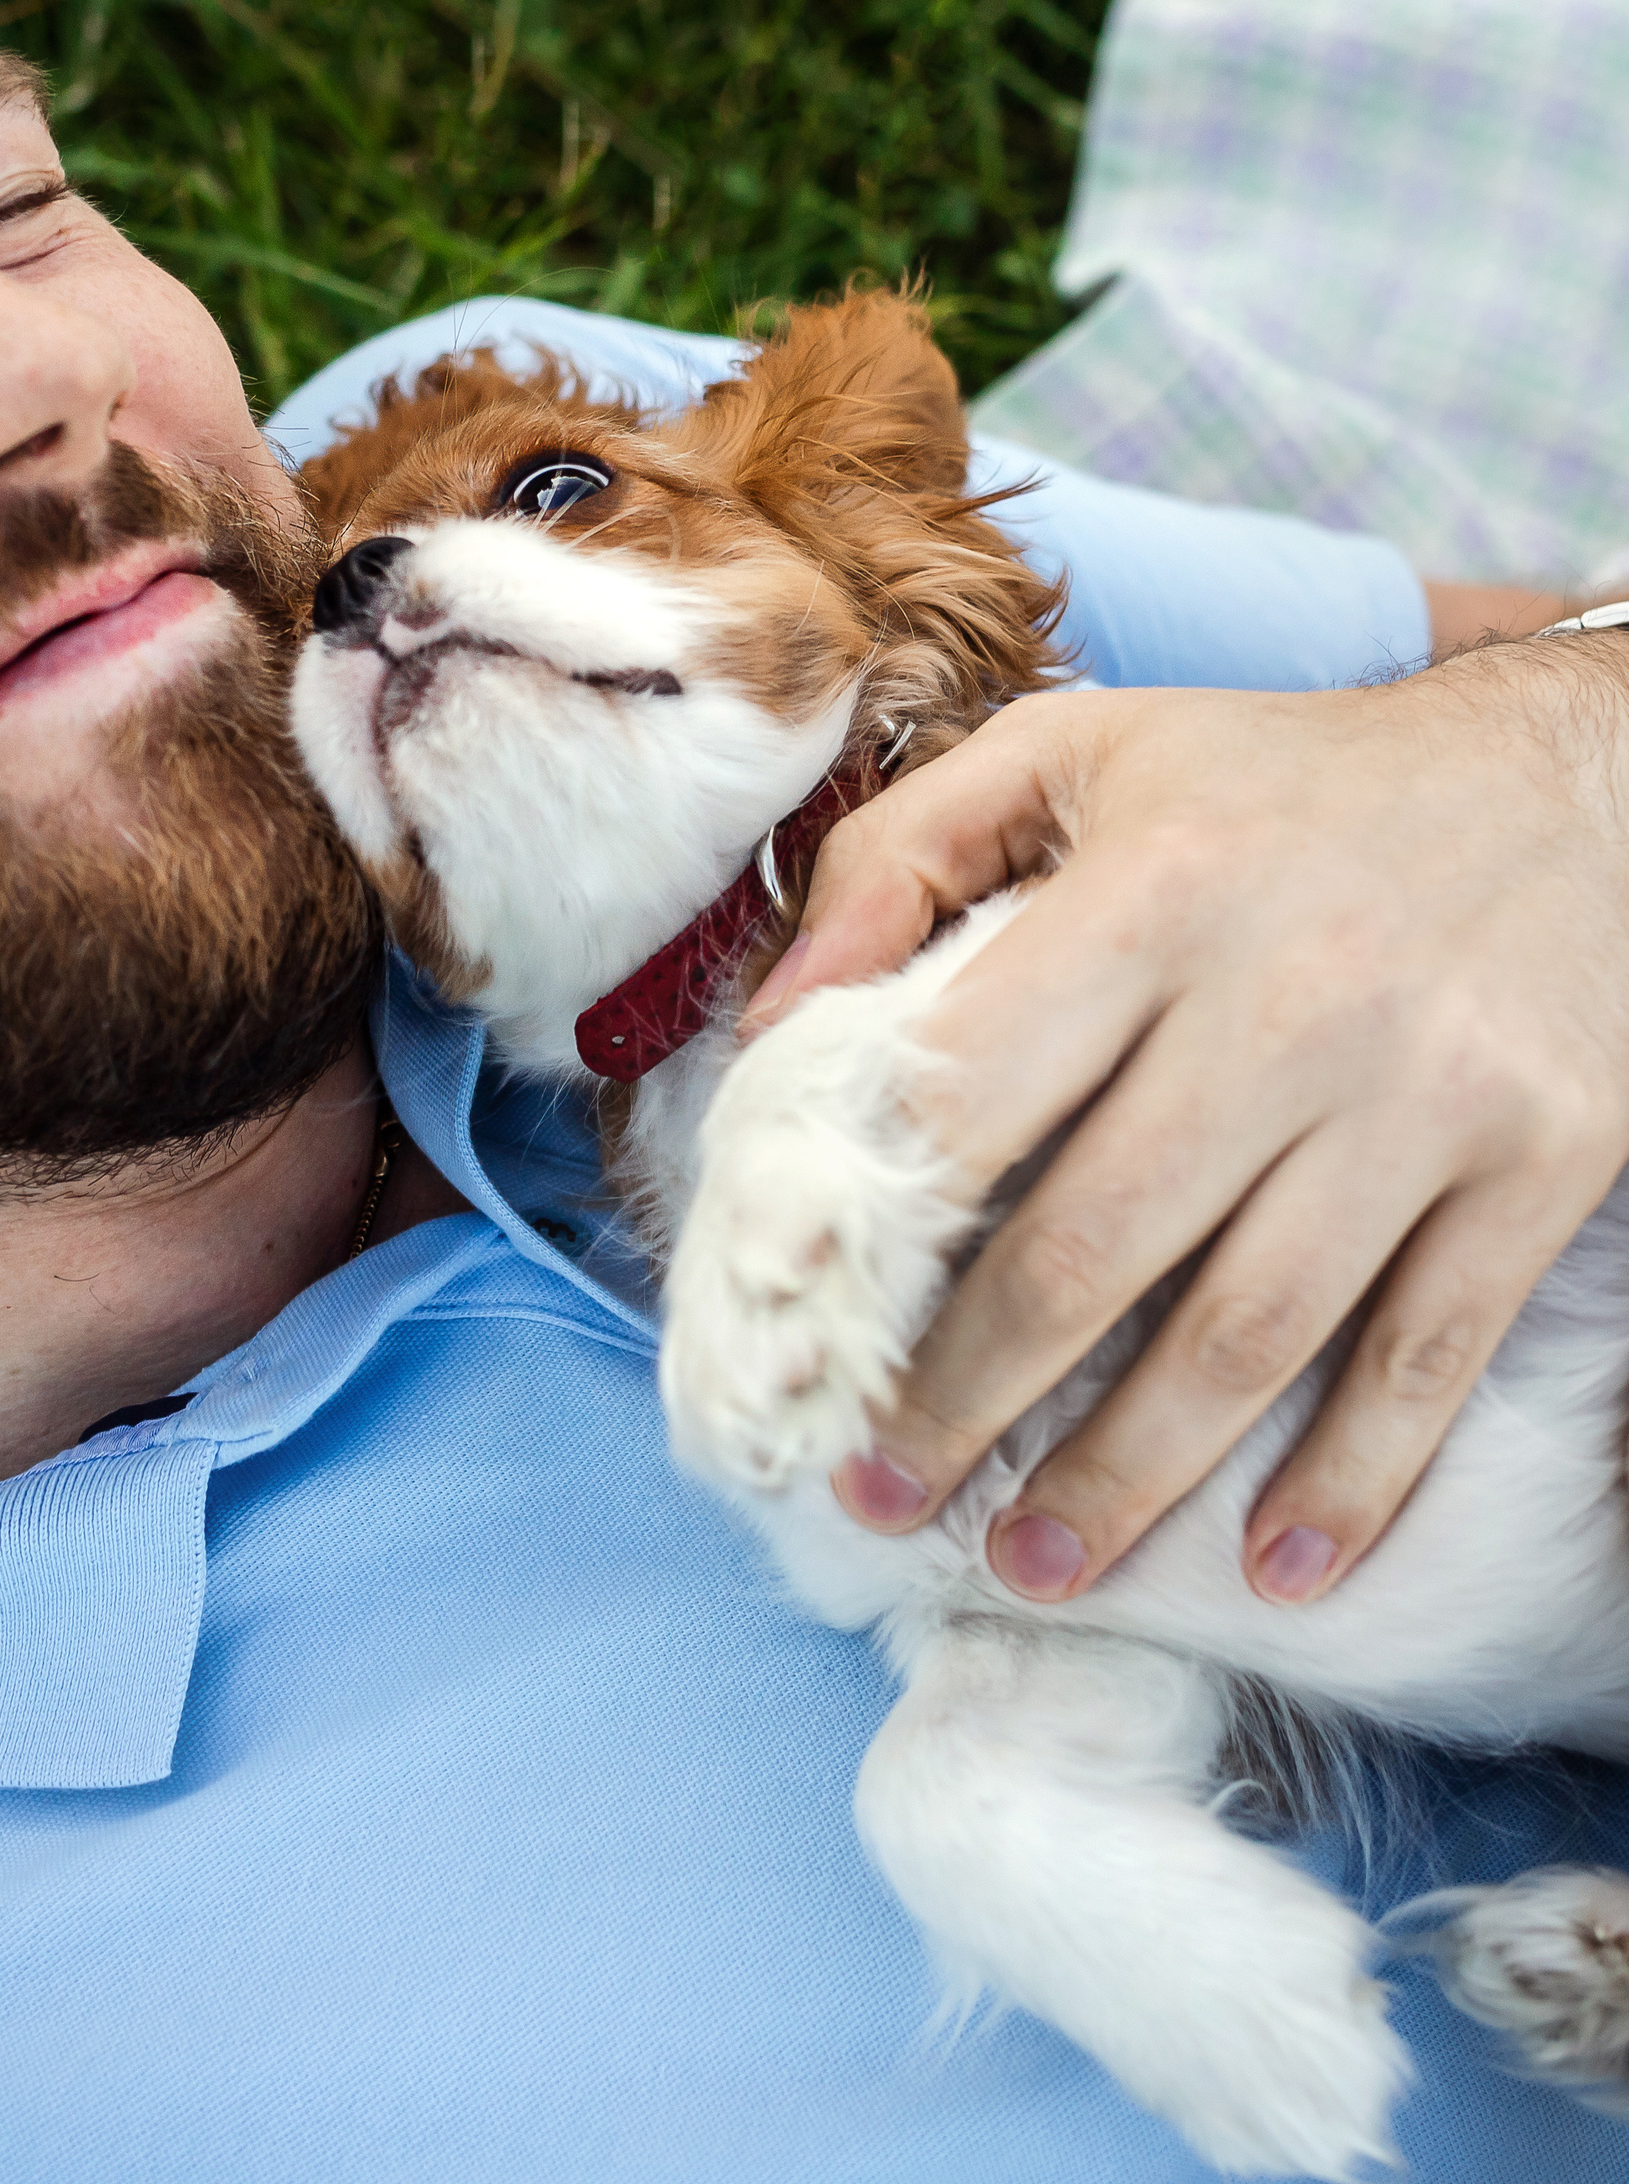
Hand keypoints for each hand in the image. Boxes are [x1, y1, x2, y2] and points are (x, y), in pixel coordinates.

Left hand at [740, 640, 1628, 1604]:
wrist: (1589, 778)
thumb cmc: (1283, 782)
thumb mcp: (1077, 752)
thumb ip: (901, 857)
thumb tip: (775, 1021)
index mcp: (1149, 895)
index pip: (972, 1092)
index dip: (873, 1232)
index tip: (808, 1338)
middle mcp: (1284, 1002)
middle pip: (1090, 1248)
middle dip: (966, 1398)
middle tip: (881, 1496)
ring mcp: (1421, 1096)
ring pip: (1247, 1333)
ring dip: (1127, 1478)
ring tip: (1029, 1569)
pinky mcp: (1539, 1164)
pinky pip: (1429, 1351)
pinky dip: (1353, 1479)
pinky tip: (1273, 1568)